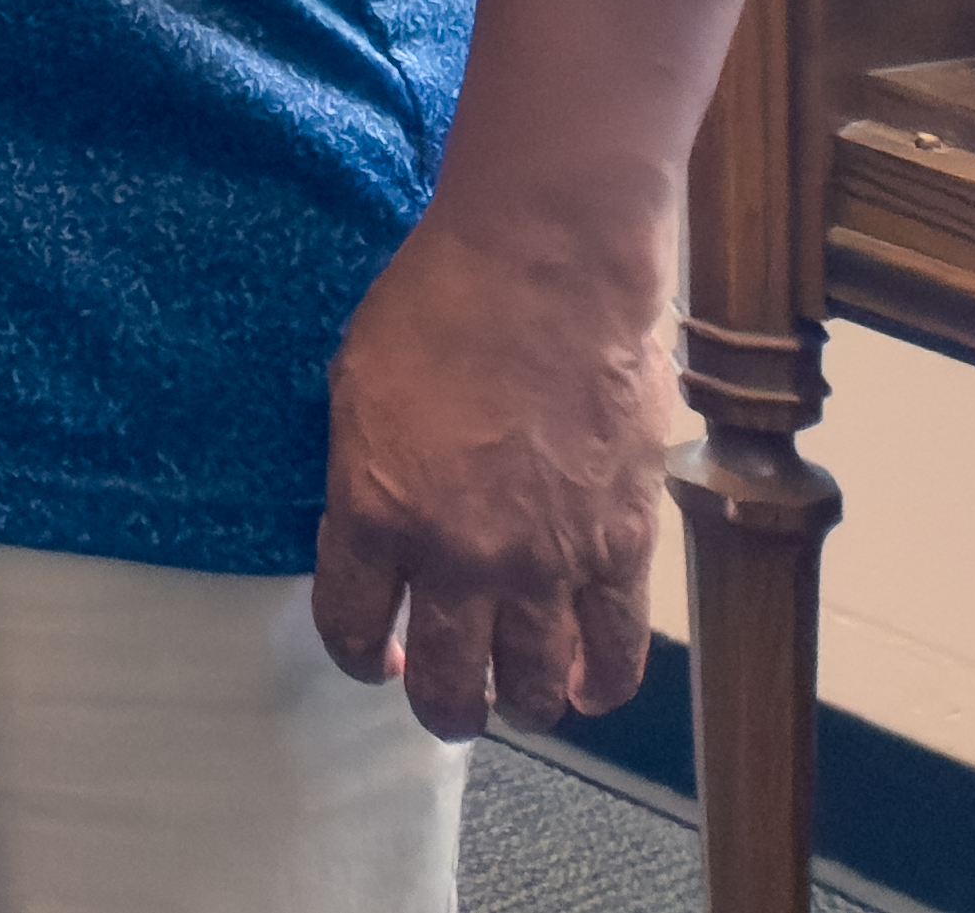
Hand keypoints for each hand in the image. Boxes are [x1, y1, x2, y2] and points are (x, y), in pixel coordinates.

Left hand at [308, 195, 671, 736]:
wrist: (546, 270)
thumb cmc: (438, 307)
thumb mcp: (355, 388)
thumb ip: (363, 475)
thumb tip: (377, 526)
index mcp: (376, 512)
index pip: (352, 625)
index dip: (360, 654)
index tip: (375, 655)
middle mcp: (458, 555)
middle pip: (449, 681)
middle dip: (443, 704)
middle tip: (448, 699)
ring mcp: (546, 561)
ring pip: (534, 684)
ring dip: (522, 702)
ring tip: (517, 696)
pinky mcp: (622, 548)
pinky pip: (615, 650)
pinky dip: (600, 682)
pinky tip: (586, 687)